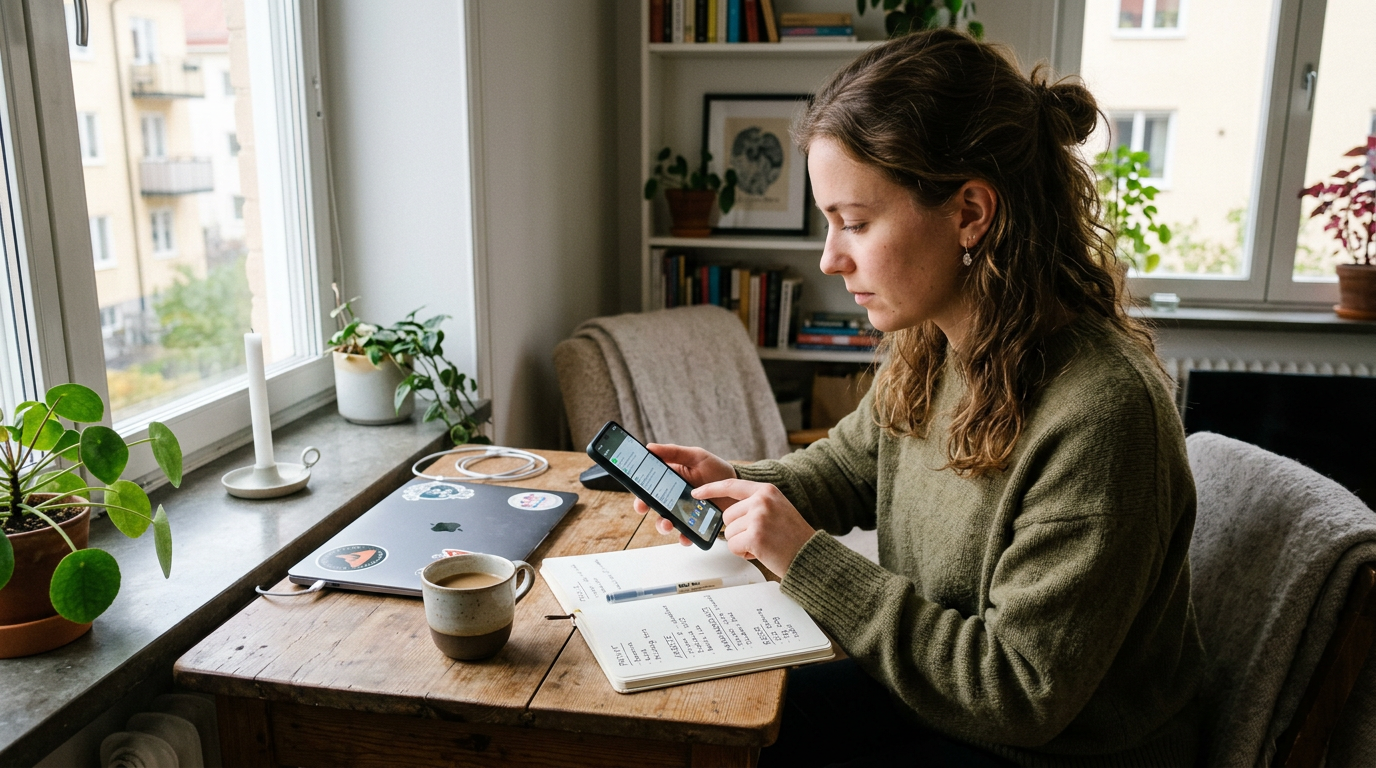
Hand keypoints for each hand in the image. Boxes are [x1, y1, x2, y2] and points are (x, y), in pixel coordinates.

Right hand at [632, 444, 735, 545]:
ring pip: (666, 521)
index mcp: (670, 480)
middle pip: (653, 505)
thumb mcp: (696, 456)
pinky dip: (684, 537)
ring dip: (663, 525)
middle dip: (646, 508)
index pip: (648, 486)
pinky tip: (687, 536)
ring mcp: (684, 512)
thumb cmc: (716, 470)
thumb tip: (650, 447)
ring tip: (669, 524)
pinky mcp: (695, 525)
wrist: (739, 487)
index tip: (638, 495)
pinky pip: (686, 534)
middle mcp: (674, 497)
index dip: (639, 491)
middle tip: (645, 508)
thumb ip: (674, 452)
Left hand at [692, 478, 814, 577]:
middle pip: (727, 516)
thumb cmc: (793, 537)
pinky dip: (744, 553)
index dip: (711, 489)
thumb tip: (729, 513)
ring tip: (764, 544)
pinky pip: (733, 546)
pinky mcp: (755, 536)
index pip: (731, 485)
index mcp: (766, 490)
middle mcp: (762, 500)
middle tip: (759, 537)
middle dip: (738, 531)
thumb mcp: (777, 509)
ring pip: (729, 533)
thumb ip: (755, 505)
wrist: (809, 555)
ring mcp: (758, 517)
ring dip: (742, 543)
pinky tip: (761, 552)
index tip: (696, 493)